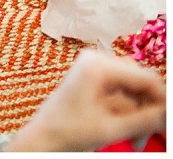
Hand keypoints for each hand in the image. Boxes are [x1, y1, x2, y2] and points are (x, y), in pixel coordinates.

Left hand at [8, 49, 165, 151]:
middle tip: (155, 135)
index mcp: (97, 66)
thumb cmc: (68, 132)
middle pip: (141, 83)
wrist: (43, 139)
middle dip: (149, 112)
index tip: (168, 121)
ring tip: (136, 141)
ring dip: (140, 116)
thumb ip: (146, 119)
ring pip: (134, 91)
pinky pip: (123, 95)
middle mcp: (96, 61)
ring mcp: (95, 70)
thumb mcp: (112, 128)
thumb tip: (169, 112)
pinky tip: (129, 134)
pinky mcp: (95, 81)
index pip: (146, 78)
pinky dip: (129, 115)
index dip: (163, 101)